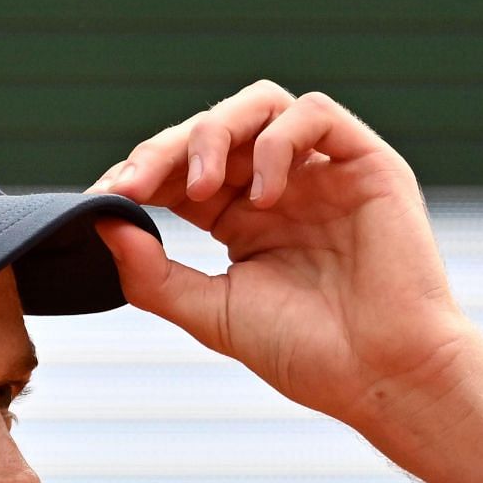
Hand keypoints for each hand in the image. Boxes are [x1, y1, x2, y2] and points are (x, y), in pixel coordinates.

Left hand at [85, 81, 479, 430]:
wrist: (382, 376)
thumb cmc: (307, 353)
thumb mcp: (210, 313)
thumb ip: (151, 272)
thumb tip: (99, 221)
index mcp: (243, 220)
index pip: (180, 170)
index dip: (140, 174)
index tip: (104, 197)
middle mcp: (281, 187)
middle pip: (211, 131)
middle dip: (165, 151)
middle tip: (135, 187)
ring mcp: (322, 172)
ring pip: (258, 106)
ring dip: (215, 134)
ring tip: (200, 188)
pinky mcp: (365, 163)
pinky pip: (314, 114)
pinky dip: (277, 141)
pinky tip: (264, 196)